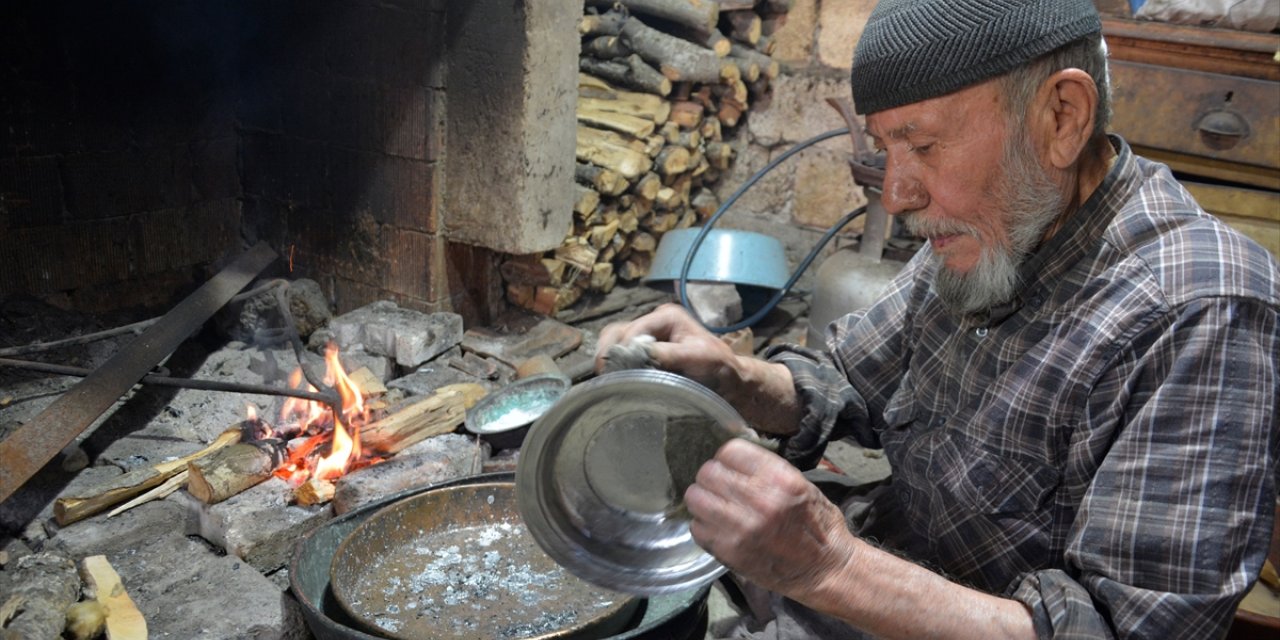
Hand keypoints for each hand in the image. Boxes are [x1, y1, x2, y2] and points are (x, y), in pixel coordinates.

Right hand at [594, 303, 742, 393]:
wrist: (728, 382)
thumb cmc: (718, 367)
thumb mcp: (697, 357)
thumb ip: (668, 354)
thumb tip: (637, 353)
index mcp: (667, 316)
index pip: (634, 328)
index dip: (624, 349)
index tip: (620, 371)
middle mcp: (654, 322)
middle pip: (619, 331)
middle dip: (610, 351)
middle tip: (605, 373)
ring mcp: (648, 336)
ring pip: (615, 340)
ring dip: (609, 356)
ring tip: (607, 376)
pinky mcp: (645, 351)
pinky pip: (621, 352)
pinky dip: (614, 362)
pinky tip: (614, 377)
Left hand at [684, 439, 856, 598]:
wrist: (824, 569)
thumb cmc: (816, 524)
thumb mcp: (800, 484)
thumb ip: (765, 470)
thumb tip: (731, 459)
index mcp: (779, 478)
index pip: (730, 451)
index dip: (727, 458)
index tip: (731, 467)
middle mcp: (759, 501)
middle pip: (708, 472)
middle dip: (712, 477)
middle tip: (721, 487)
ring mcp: (741, 528)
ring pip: (695, 498)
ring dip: (703, 500)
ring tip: (716, 506)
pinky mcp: (729, 552)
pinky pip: (697, 527)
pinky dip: (704, 525)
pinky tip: (718, 526)